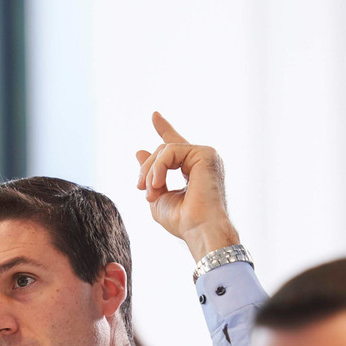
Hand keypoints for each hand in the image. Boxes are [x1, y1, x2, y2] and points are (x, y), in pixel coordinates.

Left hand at [134, 111, 239, 260]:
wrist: (200, 230)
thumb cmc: (183, 221)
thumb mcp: (158, 197)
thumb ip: (151, 176)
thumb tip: (139, 151)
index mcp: (193, 170)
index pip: (176, 146)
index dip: (165, 129)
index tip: (154, 115)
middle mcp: (201, 160)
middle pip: (164, 150)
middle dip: (147, 168)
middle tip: (139, 187)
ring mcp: (205, 156)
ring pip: (165, 149)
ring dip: (151, 171)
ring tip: (150, 191)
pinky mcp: (205, 154)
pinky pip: (170, 151)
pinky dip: (158, 167)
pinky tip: (157, 183)